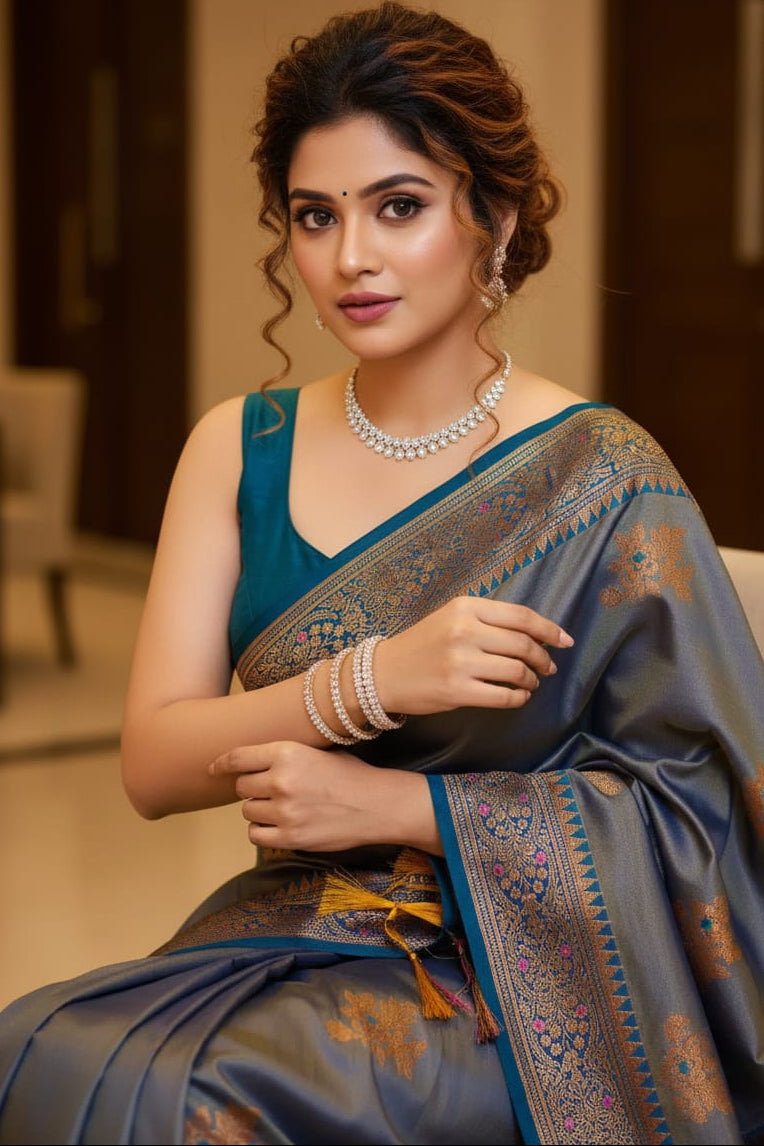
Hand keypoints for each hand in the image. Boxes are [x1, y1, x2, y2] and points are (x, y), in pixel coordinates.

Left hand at [208, 741, 439, 853]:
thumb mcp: (316, 752)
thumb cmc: (349, 775)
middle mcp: (281, 780)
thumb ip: (282, 757)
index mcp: (288, 752)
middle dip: (253, 788)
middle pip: (242, 787)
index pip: (238, 758)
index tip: (212, 769)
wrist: (378, 804)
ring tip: (285, 808)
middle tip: (274, 790)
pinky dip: (264, 830)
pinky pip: (256, 834)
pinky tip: (282, 824)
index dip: (221, 764)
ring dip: (259, 810)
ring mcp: (285, 811)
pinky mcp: (291, 837)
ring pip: (248, 811)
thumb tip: (248, 764)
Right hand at [375, 596, 573, 715]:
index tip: (565, 640)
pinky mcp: (457, 690)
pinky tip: (518, 697)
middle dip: (543, 658)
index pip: (520, 616)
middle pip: (523, 644)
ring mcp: (460, 662)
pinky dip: (518, 698)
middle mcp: (464, 631)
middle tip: (547, 667)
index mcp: (466, 607)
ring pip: (516, 670)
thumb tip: (535, 634)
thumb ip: (488, 620)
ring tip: (530, 683)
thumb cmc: (423, 645)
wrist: (384, 673)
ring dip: (531, 680)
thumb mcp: (452, 618)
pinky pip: (503, 696)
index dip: (549, 629)